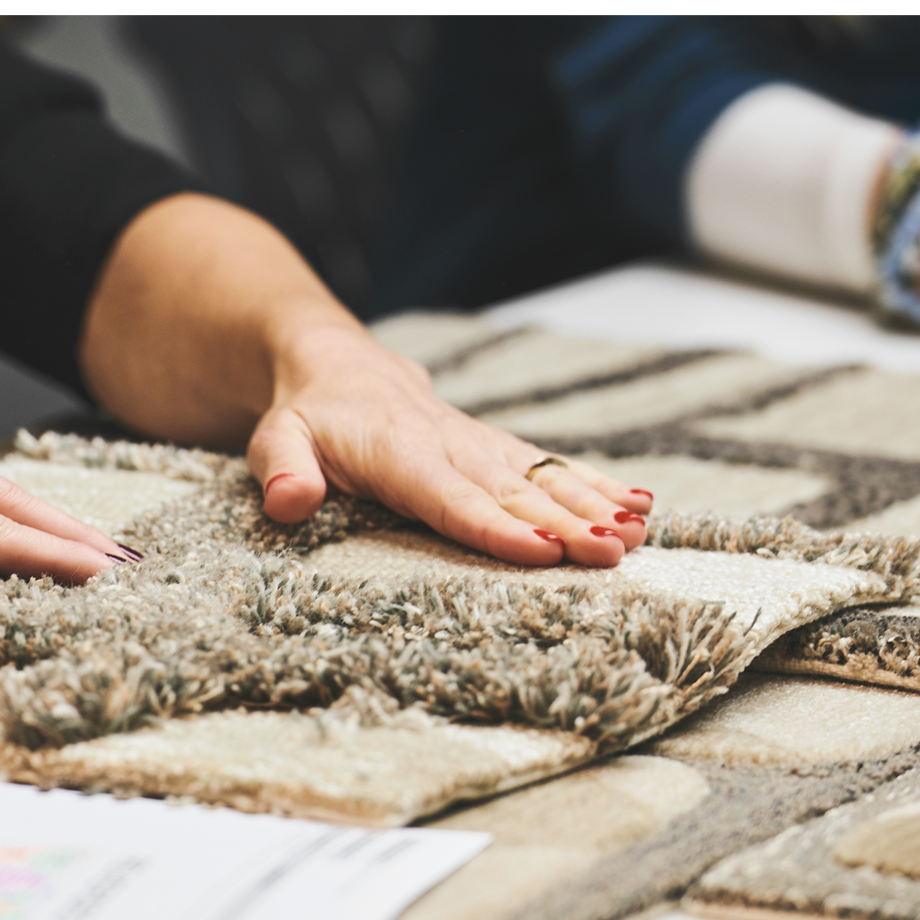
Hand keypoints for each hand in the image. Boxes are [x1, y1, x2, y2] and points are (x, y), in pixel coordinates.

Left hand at [246, 320, 651, 566]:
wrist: (339, 367)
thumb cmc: (308, 417)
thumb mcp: (275, 439)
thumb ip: (281, 468)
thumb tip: (288, 500)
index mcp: (398, 452)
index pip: (451, 496)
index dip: (496, 525)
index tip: (542, 551)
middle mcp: (450, 445)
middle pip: (513, 492)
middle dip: (567, 523)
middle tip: (613, 553)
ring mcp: (481, 445)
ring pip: (543, 475)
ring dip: (594, 504)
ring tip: (640, 533)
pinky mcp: (499, 448)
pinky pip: (551, 466)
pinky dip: (598, 483)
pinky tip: (644, 506)